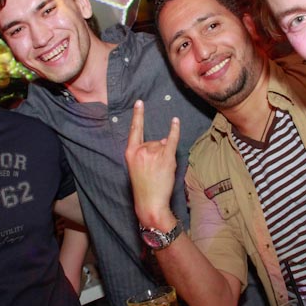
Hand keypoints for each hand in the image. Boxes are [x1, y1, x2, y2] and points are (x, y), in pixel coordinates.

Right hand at [124, 100, 179, 229]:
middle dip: (156, 153)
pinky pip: (171, 140)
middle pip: (153, 141)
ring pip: (162, 145)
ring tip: (160, 172)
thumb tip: (161, 140)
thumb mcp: (136, 168)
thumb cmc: (144, 187)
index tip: (139, 102)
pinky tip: (175, 121)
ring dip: (164, 156)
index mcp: (130, 153)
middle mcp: (141, 150)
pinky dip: (174, 130)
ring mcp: (153, 153)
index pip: (134, 130)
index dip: (137, 115)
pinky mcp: (166, 157)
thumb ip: (146, 152)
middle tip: (154, 171)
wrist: (150, 202)